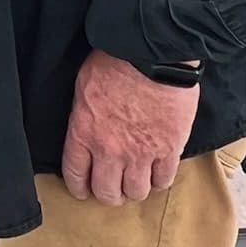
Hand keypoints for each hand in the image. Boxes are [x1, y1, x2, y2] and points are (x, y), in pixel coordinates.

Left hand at [61, 50, 199, 204]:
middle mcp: (110, 150)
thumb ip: (83, 116)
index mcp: (83, 133)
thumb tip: (86, 130)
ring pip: (136, 192)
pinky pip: (164, 181)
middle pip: (107, 193)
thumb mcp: (84, 85)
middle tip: (114, 188)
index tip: (84, 189)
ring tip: (137, 178)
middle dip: (109, 194)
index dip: (79, 187)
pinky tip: (158, 170)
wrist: (152, 52)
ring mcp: (141, 153)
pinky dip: (160, 179)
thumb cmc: (115, 60)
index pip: (76, 175)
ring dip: (135, 188)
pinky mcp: (169, 149)